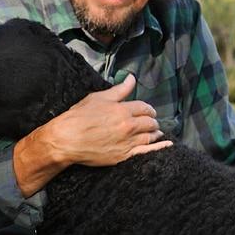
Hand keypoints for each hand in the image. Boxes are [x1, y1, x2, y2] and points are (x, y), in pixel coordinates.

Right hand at [42, 75, 171, 167]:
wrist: (67, 140)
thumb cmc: (79, 117)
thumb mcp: (98, 98)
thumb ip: (119, 90)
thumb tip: (132, 78)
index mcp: (122, 109)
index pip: (144, 108)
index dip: (148, 109)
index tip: (148, 111)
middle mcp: (128, 126)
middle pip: (149, 122)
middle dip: (152, 120)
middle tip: (151, 121)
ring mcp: (127, 142)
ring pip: (150, 136)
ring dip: (156, 132)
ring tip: (157, 132)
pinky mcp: (124, 156)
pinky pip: (147, 151)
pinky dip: (160, 147)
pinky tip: (168, 144)